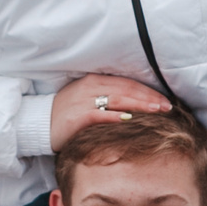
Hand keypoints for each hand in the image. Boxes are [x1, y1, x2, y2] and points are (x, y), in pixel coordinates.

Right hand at [48, 73, 168, 150]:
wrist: (39, 124)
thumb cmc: (67, 115)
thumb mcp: (87, 100)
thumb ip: (108, 99)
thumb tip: (136, 108)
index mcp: (94, 81)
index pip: (127, 83)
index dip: (148, 91)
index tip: (165, 100)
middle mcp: (90, 87)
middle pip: (127, 89)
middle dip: (149, 98)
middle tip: (168, 107)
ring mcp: (83, 100)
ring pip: (118, 99)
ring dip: (140, 105)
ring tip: (157, 112)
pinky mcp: (77, 116)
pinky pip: (101, 114)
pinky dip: (117, 116)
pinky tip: (131, 120)